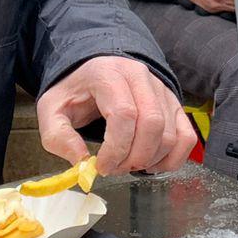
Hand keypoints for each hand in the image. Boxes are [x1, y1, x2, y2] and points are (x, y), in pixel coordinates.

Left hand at [37, 56, 196, 172]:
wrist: (94, 69)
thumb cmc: (75, 91)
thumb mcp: (51, 109)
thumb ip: (58, 136)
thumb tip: (82, 164)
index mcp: (108, 74)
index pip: (124, 114)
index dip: (115, 148)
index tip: (101, 166)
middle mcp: (141, 77)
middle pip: (152, 124)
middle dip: (133, 157)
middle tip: (114, 169)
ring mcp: (162, 90)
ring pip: (170, 134)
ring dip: (150, 160)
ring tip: (127, 164)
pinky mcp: (174, 104)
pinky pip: (186, 136)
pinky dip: (173, 158)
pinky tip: (152, 164)